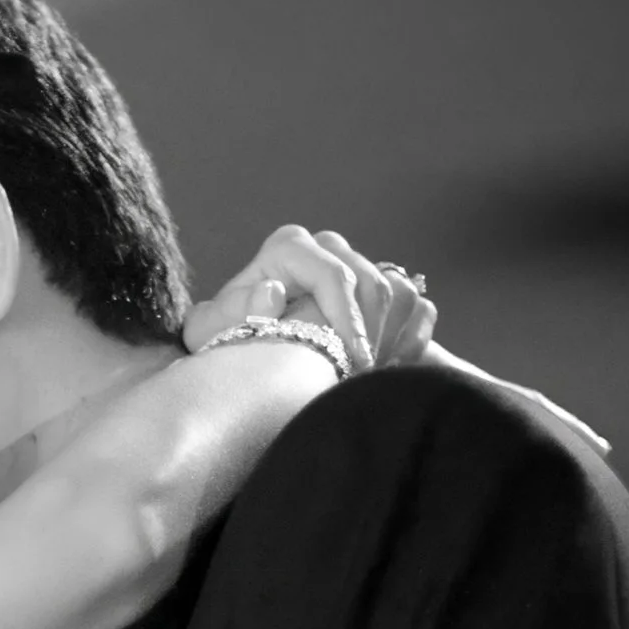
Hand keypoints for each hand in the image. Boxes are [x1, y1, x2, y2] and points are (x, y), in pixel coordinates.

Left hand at [182, 225, 437, 371]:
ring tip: (368, 381)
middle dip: (370, 336)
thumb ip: (228, 315)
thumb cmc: (227, 342)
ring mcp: (360, 262)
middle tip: (362, 380)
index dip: (345, 319)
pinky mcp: (383, 285)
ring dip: (390, 342)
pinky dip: (409, 343)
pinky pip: (417, 308)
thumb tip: (271, 292)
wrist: (253, 352)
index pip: (333, 275)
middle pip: (371, 284)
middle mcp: (328, 246)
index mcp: (289, 249)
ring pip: (398, 294)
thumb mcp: (211, 333)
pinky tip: (386, 373)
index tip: (352, 361)